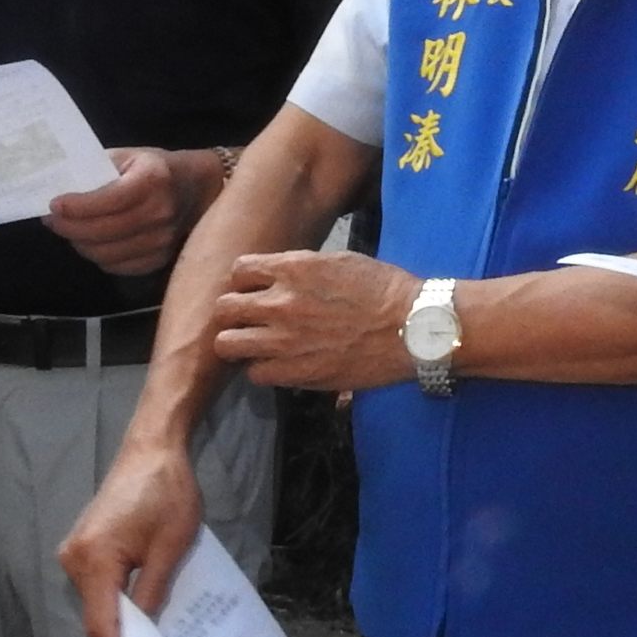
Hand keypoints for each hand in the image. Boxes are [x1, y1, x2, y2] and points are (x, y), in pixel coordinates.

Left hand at [44, 147, 193, 279]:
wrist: (197, 189)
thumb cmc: (155, 168)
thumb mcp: (128, 156)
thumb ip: (96, 169)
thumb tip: (59, 187)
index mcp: (152, 180)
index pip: (109, 200)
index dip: (77, 207)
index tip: (53, 205)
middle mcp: (159, 213)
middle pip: (102, 232)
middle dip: (69, 227)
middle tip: (51, 219)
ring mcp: (162, 241)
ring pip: (105, 254)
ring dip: (79, 243)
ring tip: (69, 229)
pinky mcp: (159, 260)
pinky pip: (117, 266)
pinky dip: (98, 256)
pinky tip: (92, 241)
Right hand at [60, 438, 204, 636]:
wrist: (152, 448)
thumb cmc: (166, 492)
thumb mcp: (171, 547)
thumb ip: (153, 592)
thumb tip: (147, 635)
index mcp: (94, 559)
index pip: (101, 623)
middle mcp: (74, 558)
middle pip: (96, 615)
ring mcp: (75, 552)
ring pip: (97, 602)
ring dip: (121, 623)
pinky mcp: (84, 546)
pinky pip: (98, 586)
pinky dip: (117, 603)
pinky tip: (141, 614)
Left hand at [210, 250, 418, 391]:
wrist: (413, 328)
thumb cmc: (385, 291)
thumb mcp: (340, 262)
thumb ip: (303, 269)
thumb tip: (281, 277)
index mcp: (293, 268)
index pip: (238, 270)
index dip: (244, 283)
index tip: (256, 291)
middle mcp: (280, 302)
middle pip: (223, 308)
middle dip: (233, 314)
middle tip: (249, 322)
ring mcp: (284, 339)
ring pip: (227, 343)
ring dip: (238, 344)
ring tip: (255, 347)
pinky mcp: (295, 370)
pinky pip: (254, 373)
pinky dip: (262, 370)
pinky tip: (278, 365)